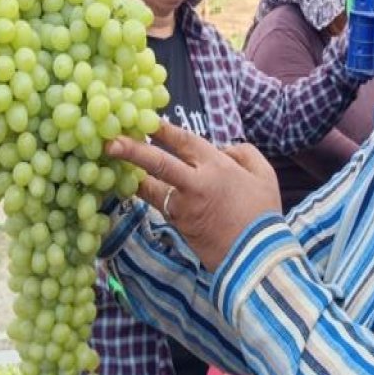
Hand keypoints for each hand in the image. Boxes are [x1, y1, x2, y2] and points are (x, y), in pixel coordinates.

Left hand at [105, 122, 281, 271]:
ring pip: (150, 187)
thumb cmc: (263, 213)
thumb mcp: (264, 174)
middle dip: (132, 151)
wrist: (257, 256)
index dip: (162, 129)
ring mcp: (183, 207)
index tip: (143, 119)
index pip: (184, 141)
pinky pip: (157, 205)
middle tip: (109, 142)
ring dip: (132, 175)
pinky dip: (146, 194)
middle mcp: (196, 184)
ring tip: (112, 164)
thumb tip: (222, 148)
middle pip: (158, 163)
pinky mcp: (178, 226)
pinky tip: (134, 186)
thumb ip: (243, 153)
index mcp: (217, 166)